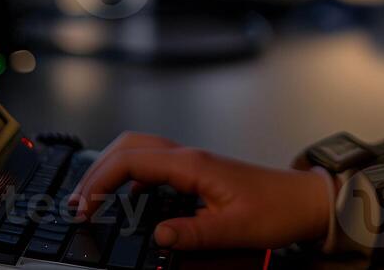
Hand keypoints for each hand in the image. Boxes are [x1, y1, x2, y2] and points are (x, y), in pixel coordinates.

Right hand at [70, 133, 330, 250]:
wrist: (304, 201)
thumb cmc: (277, 209)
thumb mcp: (233, 229)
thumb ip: (192, 234)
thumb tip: (157, 236)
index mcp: (195, 165)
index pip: (134, 160)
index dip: (101, 180)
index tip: (84, 206)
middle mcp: (192, 158)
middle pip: (133, 146)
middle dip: (99, 167)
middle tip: (78, 200)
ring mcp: (196, 163)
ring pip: (144, 151)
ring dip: (114, 169)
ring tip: (94, 198)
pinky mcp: (201, 173)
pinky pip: (158, 165)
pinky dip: (134, 176)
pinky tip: (129, 198)